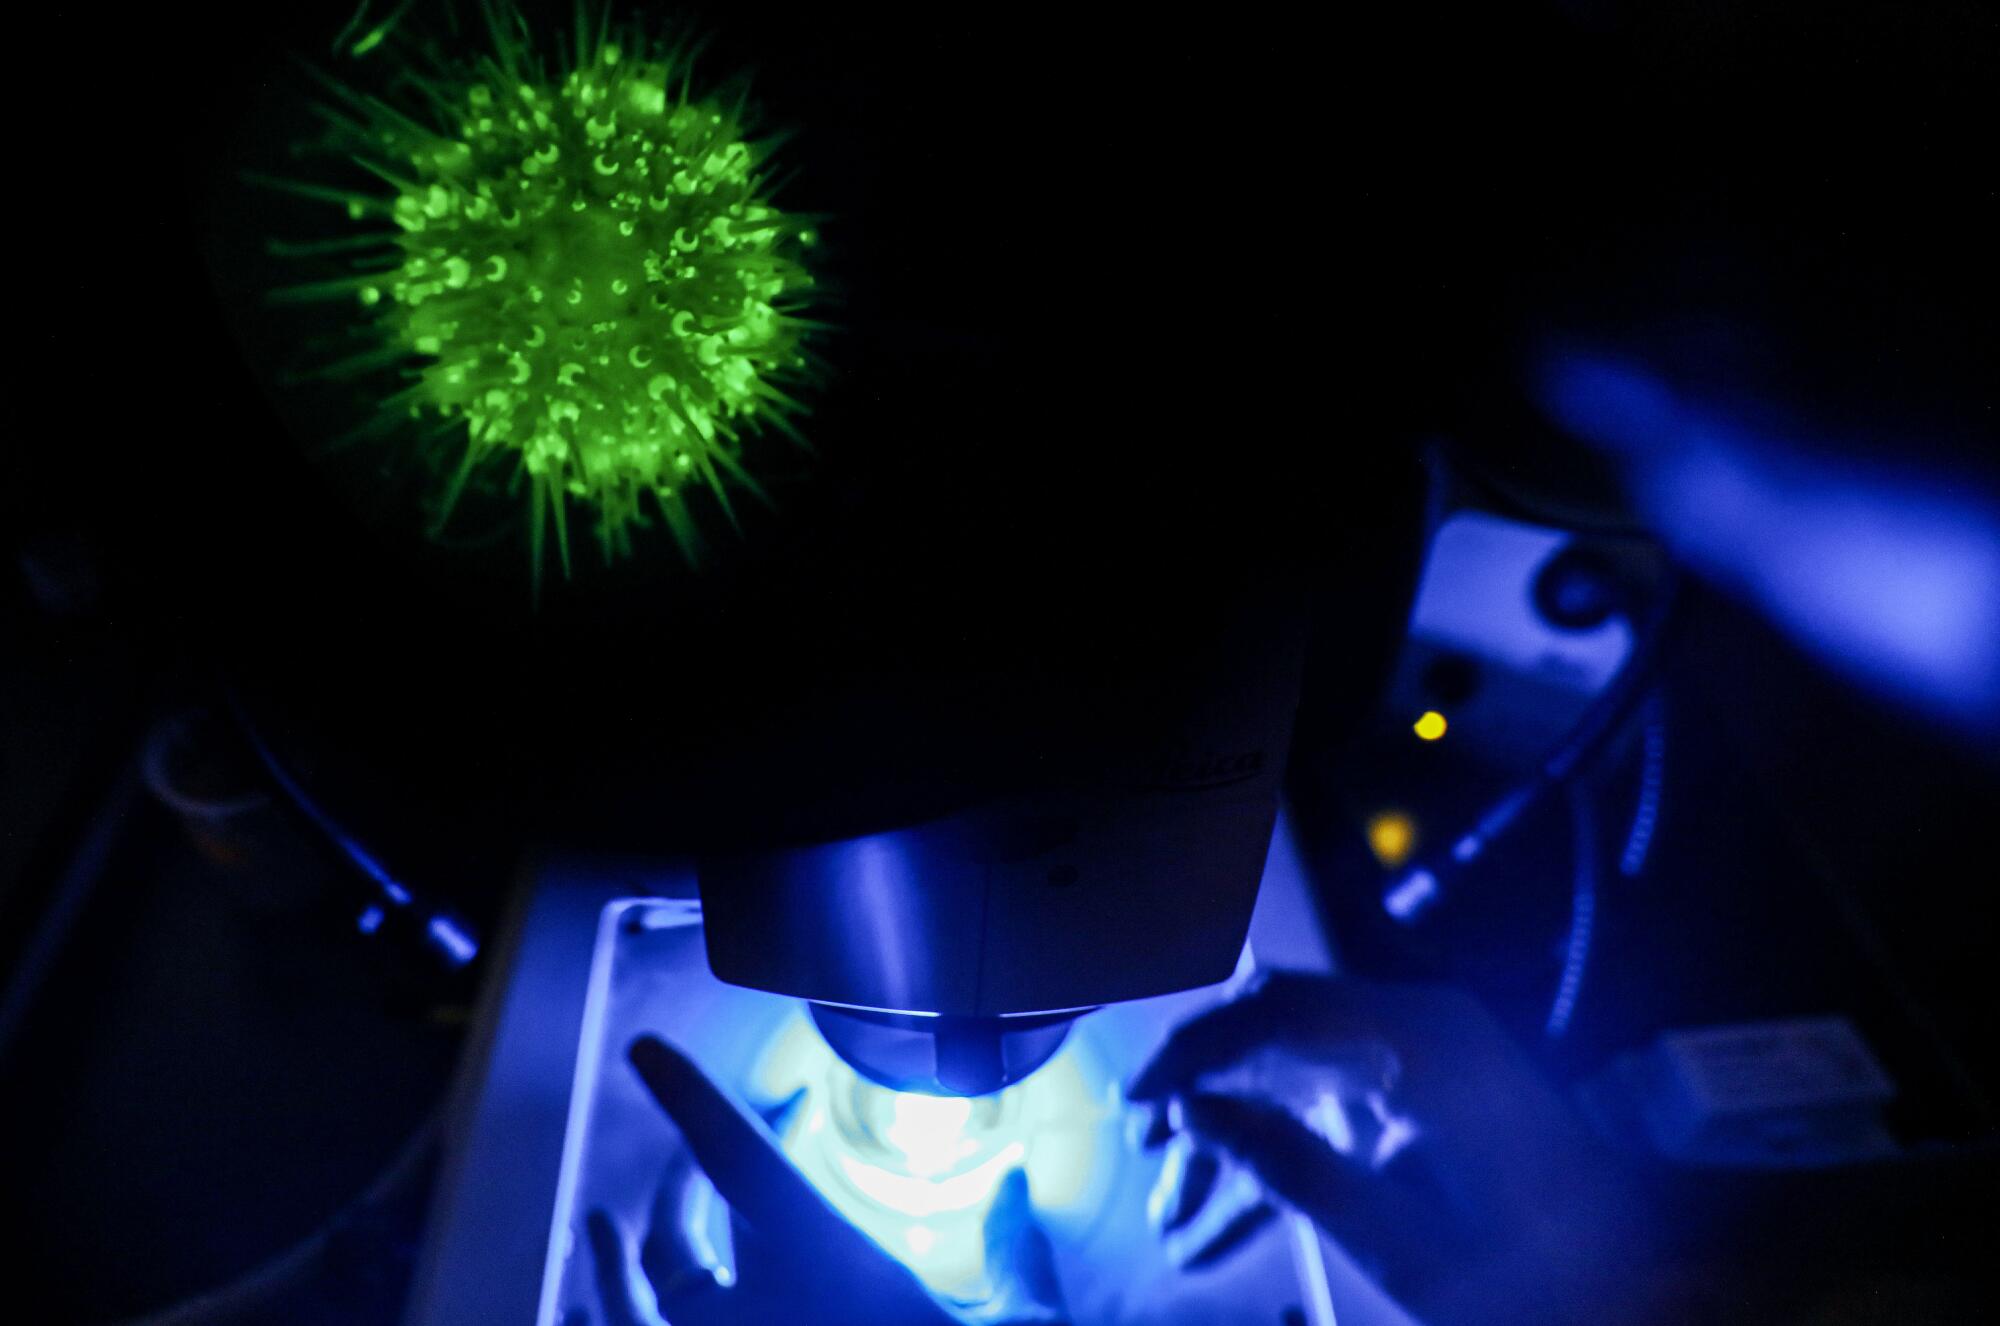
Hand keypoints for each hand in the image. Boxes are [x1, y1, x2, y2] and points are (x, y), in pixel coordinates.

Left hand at [578, 1034, 1066, 1325]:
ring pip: (625, 1303)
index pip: (739, 1158)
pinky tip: (608, 1317)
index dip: (688, 1096)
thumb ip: (1014, 1249)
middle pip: (676, 1227)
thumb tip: (1015, 1182)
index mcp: (824, 1266)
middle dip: (677, 1177)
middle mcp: (747, 1315)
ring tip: (598, 1227)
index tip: (646, 1050)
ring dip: (611, 1260)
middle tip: (693, 1156)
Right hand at [1129, 972, 1663, 1325]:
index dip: (1196, 1051)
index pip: (1278, 1009)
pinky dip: (1276, 1151)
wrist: (1633, 1290)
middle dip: (1203, 1088)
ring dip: (1231, 1134)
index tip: (1138, 1102)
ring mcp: (1419, 1057)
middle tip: (1143, 1145)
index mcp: (1424, 1039)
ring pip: (1289, 1071)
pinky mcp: (1416, 1093)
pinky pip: (1323, 1102)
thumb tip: (1193, 1111)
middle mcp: (1418, 1026)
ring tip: (1172, 1209)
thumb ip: (1286, 1163)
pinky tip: (1219, 1225)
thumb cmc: (1532, 1269)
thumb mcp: (1395, 1233)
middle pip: (1275, 1027)